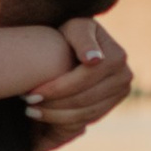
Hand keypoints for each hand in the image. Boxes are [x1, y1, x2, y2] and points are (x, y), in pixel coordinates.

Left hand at [25, 16, 131, 150]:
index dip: (57, 89)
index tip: (32, 93)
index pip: (84, 80)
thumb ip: (82, 39)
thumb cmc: (73, 32)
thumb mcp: (75, 28)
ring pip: (86, 114)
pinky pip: (87, 119)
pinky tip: (44, 116)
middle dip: (54, 106)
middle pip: (85, 100)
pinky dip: (64, 122)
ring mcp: (120, 94)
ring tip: (32, 112)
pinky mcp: (112, 105)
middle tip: (27, 107)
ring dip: (56, 117)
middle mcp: (123, 78)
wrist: (82, 42)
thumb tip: (94, 60)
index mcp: (116, 58)